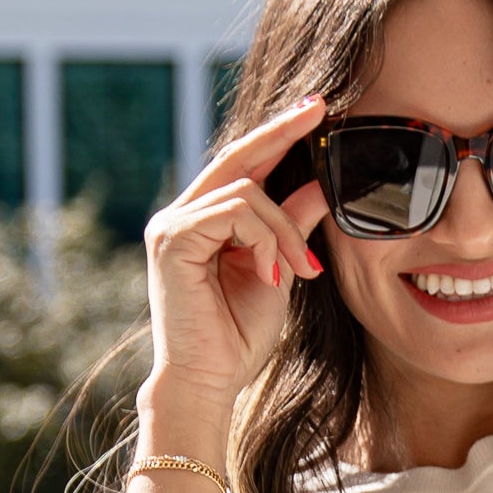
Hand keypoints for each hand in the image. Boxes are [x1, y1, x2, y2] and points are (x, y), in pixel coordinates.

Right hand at [141, 92, 327, 413]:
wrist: (210, 382)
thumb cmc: (238, 338)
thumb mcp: (279, 269)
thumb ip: (292, 224)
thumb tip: (321, 184)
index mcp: (204, 221)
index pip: (243, 165)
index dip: (277, 135)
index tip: (315, 110)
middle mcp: (181, 215)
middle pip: (238, 156)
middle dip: (282, 132)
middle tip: (320, 110)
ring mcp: (171, 224)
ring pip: (246, 190)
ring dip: (283, 230)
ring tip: (295, 272)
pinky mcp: (171, 238)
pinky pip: (235, 210)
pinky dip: (264, 239)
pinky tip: (268, 275)